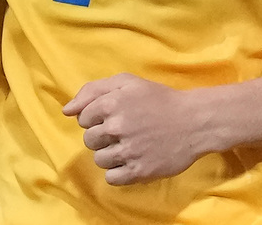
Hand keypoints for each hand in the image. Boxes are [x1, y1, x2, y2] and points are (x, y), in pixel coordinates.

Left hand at [63, 73, 208, 184]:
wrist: (194, 122)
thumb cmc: (159, 99)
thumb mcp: (127, 82)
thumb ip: (92, 90)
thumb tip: (67, 110)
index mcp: (112, 103)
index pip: (83, 118)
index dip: (95, 118)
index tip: (112, 117)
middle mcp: (117, 127)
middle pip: (89, 140)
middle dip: (101, 136)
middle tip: (121, 132)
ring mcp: (128, 151)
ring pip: (99, 159)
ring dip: (109, 154)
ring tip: (128, 146)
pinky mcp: (140, 171)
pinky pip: (111, 178)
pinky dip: (117, 172)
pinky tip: (130, 161)